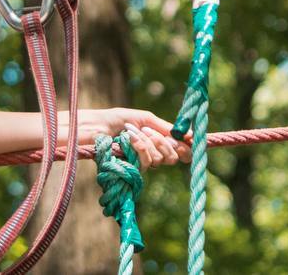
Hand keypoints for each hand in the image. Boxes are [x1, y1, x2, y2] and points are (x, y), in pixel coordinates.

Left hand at [72, 107, 191, 168]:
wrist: (96, 126)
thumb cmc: (117, 120)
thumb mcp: (145, 119)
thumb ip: (166, 127)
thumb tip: (190, 134)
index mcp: (155, 142)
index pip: (177, 151)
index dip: (185, 149)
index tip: (190, 144)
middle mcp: (150, 155)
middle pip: (172, 157)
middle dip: (164, 143)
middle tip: (150, 131)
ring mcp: (140, 164)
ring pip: (159, 159)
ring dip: (148, 142)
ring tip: (133, 132)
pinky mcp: (131, 170)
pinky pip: (146, 162)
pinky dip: (139, 147)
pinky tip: (128, 140)